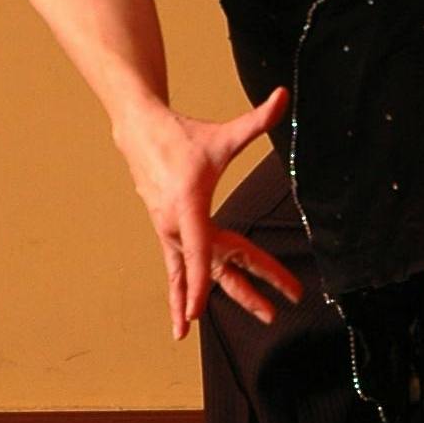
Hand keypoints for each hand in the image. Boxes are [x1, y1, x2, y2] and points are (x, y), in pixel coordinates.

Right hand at [116, 87, 302, 338]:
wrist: (140, 132)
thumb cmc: (182, 136)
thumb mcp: (223, 134)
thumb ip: (257, 119)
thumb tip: (284, 96)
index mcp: (190, 207)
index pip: (202, 252)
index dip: (204, 282)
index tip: (199, 312)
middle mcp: (176, 227)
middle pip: (213, 269)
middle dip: (246, 292)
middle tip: (273, 315)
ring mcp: (170, 234)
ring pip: (199, 274)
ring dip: (224, 298)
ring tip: (255, 318)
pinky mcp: (168, 234)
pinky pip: (178, 272)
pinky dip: (182, 297)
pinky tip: (183, 326)